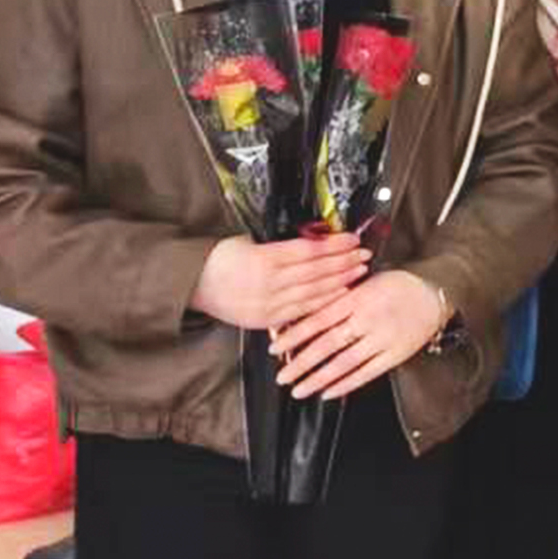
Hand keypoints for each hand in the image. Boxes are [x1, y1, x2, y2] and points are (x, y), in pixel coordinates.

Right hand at [194, 233, 366, 330]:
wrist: (193, 284)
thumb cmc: (220, 258)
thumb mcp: (248, 241)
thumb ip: (279, 245)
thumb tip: (313, 240)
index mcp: (264, 259)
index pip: (310, 251)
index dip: (335, 245)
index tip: (353, 239)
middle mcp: (269, 283)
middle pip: (317, 271)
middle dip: (344, 262)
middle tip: (365, 255)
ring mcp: (269, 304)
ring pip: (314, 292)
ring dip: (340, 282)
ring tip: (359, 272)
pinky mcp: (267, 319)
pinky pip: (302, 311)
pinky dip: (323, 303)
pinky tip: (340, 295)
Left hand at [271, 269, 448, 399]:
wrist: (435, 290)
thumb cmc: (397, 285)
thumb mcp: (364, 283)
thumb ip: (338, 299)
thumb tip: (305, 316)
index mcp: (356, 298)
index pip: (318, 319)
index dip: (295, 336)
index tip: (276, 348)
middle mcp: (368, 319)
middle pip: (327, 345)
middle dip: (301, 363)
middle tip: (281, 376)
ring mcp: (383, 338)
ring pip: (345, 363)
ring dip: (319, 378)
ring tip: (298, 390)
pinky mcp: (397, 353)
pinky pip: (367, 372)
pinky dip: (346, 384)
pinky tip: (328, 392)